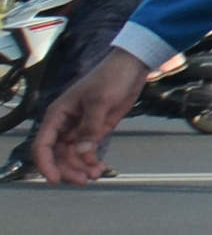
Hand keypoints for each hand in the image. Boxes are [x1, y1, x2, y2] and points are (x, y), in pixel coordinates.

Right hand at [29, 51, 145, 182]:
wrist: (133, 66)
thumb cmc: (112, 77)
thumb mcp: (100, 100)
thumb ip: (90, 127)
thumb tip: (81, 152)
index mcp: (58, 115)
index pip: (42, 145)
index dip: (45, 164)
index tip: (55, 179)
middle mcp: (64, 125)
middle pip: (57, 155)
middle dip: (68, 169)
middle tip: (84, 180)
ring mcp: (79, 129)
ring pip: (71, 156)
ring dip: (80, 168)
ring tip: (96, 174)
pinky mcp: (94, 130)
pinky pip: (87, 151)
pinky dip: (91, 162)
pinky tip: (100, 168)